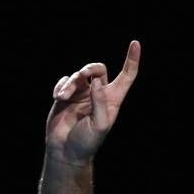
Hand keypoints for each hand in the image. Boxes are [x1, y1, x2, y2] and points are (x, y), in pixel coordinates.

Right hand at [45, 40, 140, 164]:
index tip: (135, 43)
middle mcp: (98, 94)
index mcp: (112, 100)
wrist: (65, 150)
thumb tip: (97, 81)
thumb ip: (100, 102)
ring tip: (62, 97)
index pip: (126, 76)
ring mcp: (82, 94)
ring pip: (78, 75)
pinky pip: (64, 81)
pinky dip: (60, 86)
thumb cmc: (87, 142)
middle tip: (82, 76)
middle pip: (98, 69)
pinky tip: (57, 97)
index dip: (132, 60)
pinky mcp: (66, 95)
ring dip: (70, 83)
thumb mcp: (99, 125)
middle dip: (90, 69)